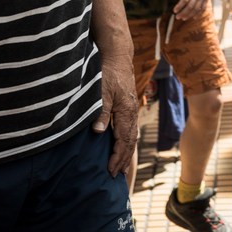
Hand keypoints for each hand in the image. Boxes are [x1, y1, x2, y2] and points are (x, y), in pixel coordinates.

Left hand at [96, 66, 138, 181]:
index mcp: (127, 111)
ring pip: (132, 136)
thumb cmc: (109, 72)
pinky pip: (130, 129)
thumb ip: (102, 112)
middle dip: (123, 159)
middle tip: (116, 175)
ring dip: (126, 153)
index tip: (109, 170)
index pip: (124, 140)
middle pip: (130, 141)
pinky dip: (126, 142)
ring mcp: (132, 110)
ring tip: (121, 167)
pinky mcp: (128, 107)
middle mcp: (132, 113)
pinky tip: (122, 146)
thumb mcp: (102, 91)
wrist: (118, 56)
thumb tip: (99, 132)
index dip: (117, 156)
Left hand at [169, 0, 210, 20]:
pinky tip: (193, 17)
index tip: (174, 11)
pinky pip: (202, 9)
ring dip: (189, 15)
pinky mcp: (206, 0)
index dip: (179, 6)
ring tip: (183, 18)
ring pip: (196, 8)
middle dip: (183, 13)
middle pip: (190, 6)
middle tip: (177, 17)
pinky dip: (198, 14)